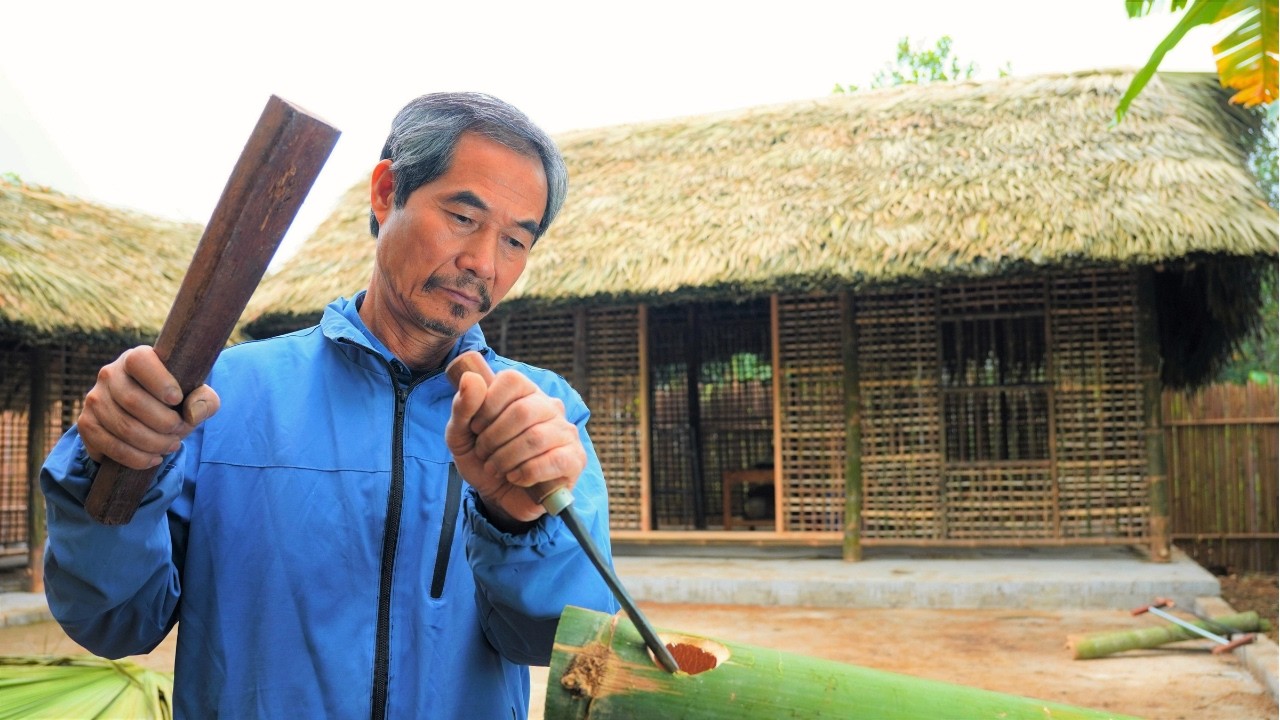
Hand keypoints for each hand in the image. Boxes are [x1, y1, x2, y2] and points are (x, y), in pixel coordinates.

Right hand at [78, 346, 220, 468]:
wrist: (145, 421)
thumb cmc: (174, 402)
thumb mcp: (195, 396)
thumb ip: (204, 400)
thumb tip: (192, 413)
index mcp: (136, 358)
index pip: (140, 361)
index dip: (160, 382)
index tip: (177, 399)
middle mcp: (109, 374)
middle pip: (133, 401)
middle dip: (164, 423)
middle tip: (180, 431)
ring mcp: (94, 399)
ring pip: (123, 427)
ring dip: (153, 443)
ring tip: (171, 446)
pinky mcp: (87, 424)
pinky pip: (110, 445)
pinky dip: (136, 457)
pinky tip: (153, 458)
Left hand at [445, 369, 585, 528]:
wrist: (498, 497)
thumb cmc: (483, 459)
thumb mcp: (461, 435)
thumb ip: (462, 406)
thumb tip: (470, 378)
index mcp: (524, 392)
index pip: (511, 381)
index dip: (487, 405)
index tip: (476, 428)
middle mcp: (550, 406)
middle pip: (522, 411)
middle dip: (493, 438)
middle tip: (484, 453)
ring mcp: (566, 432)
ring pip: (536, 437)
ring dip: (506, 458)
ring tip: (497, 468)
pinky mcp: (575, 459)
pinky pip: (554, 461)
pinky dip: (526, 473)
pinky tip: (515, 478)